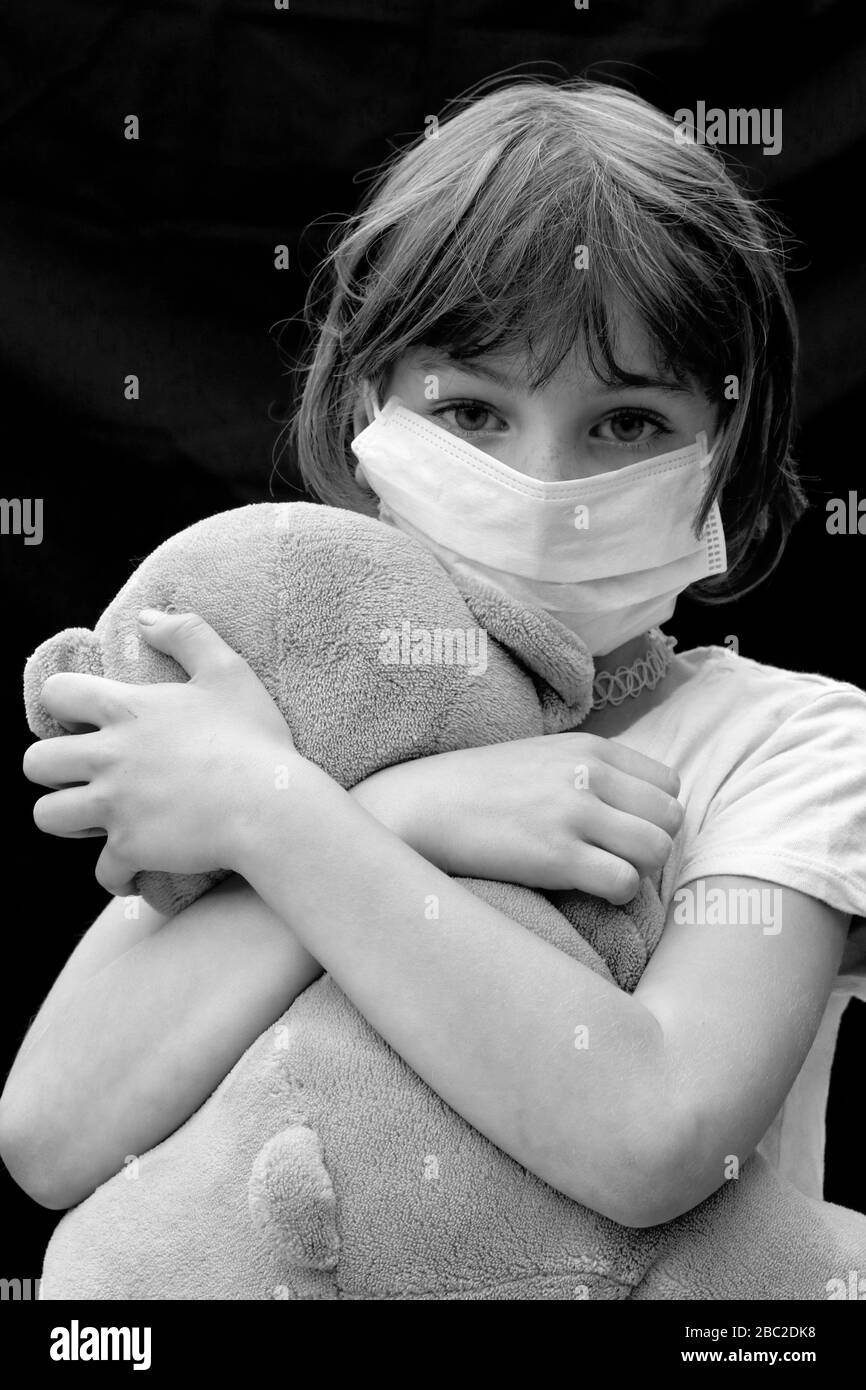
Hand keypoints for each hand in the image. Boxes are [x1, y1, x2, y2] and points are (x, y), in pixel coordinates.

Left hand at [23, 610, 300, 894]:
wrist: (271, 805)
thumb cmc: (254, 738)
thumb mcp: (229, 671)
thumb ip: (187, 633)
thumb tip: (147, 616)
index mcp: (127, 710)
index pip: (56, 695)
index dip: (63, 706)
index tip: (84, 720)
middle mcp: (109, 757)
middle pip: (35, 763)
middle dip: (53, 770)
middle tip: (86, 775)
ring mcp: (115, 806)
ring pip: (48, 817)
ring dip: (70, 820)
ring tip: (97, 820)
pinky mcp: (130, 848)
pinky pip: (103, 871)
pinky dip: (117, 874)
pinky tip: (135, 869)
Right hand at [353, 734, 682, 903]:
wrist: (417, 806)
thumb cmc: (477, 789)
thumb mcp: (542, 757)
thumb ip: (590, 771)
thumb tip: (635, 805)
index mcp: (590, 748)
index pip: (670, 784)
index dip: (654, 816)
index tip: (626, 834)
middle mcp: (589, 774)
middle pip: (671, 818)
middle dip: (652, 846)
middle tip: (617, 861)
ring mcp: (574, 814)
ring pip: (657, 851)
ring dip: (637, 872)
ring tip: (601, 877)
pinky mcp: (556, 856)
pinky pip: (625, 884)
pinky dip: (615, 896)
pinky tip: (583, 891)